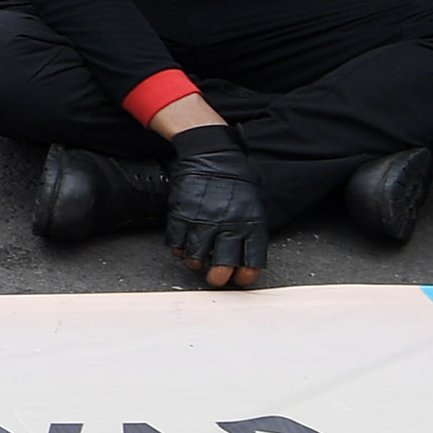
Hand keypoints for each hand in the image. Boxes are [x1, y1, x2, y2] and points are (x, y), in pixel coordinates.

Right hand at [163, 124, 268, 288]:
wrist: (211, 154)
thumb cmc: (235, 177)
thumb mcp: (255, 204)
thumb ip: (251, 229)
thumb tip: (247, 250)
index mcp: (250, 226)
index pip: (251, 264)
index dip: (244, 276)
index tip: (240, 278)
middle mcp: (226, 228)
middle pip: (221, 269)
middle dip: (218, 278)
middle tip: (215, 277)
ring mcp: (202, 223)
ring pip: (195, 260)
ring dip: (196, 264)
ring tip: (198, 260)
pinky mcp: (181, 216)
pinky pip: (177, 244)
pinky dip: (179, 249)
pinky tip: (184, 245)